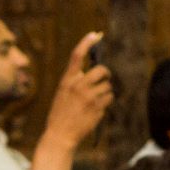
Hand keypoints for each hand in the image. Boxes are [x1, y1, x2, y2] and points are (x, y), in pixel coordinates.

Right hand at [40, 32, 113, 149]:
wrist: (60, 135)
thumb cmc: (61, 114)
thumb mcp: (63, 93)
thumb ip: (75, 82)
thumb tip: (95, 72)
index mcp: (67, 80)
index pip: (77, 55)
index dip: (87, 42)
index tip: (95, 34)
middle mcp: (78, 86)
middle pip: (102, 70)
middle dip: (105, 74)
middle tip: (104, 80)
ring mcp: (89, 97)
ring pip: (108, 86)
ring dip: (105, 92)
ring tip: (93, 102)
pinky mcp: (97, 107)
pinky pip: (109, 98)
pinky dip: (106, 102)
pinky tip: (95, 110)